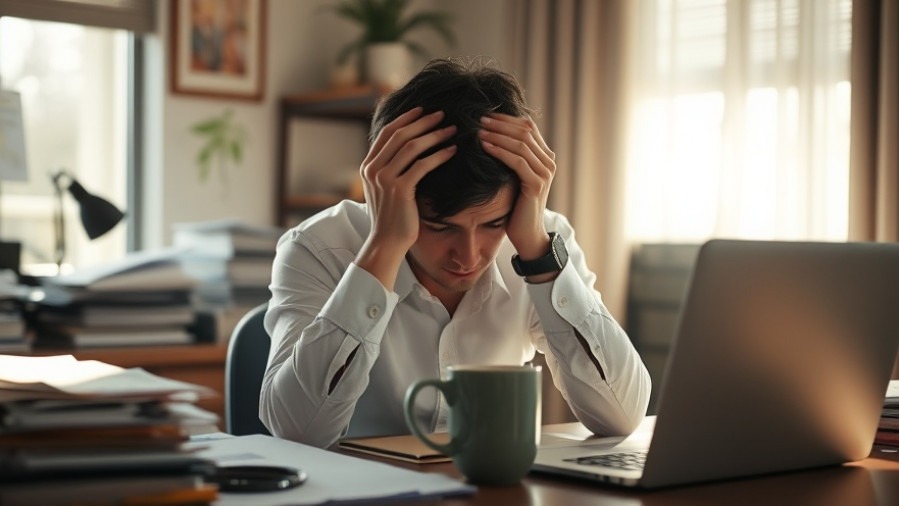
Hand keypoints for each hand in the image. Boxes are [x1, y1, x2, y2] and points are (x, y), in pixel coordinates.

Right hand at [355, 107, 456, 288]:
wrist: (387, 242)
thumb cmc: (392, 217)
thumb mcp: (384, 188)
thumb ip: (390, 168)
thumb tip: (407, 150)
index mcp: (368, 166)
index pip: (386, 133)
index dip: (406, 118)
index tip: (423, 110)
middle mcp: (373, 169)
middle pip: (399, 135)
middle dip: (423, 121)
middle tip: (442, 114)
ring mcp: (385, 179)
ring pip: (411, 146)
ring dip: (434, 135)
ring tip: (451, 129)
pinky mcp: (400, 189)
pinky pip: (422, 165)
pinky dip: (439, 155)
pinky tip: (452, 150)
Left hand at [478, 113, 555, 259]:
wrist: (527, 233)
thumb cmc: (516, 206)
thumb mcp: (514, 177)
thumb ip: (511, 158)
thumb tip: (490, 135)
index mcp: (545, 156)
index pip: (527, 127)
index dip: (506, 118)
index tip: (486, 115)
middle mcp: (549, 161)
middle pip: (524, 131)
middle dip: (500, 123)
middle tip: (479, 119)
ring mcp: (545, 173)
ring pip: (521, 144)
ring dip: (498, 135)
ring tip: (479, 131)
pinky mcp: (536, 184)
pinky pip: (517, 161)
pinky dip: (500, 151)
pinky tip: (485, 147)